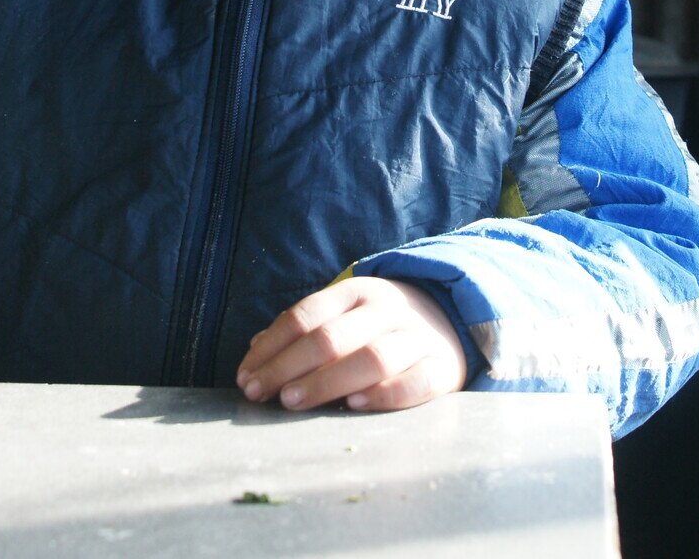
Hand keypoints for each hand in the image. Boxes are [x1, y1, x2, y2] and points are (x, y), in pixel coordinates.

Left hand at [235, 277, 467, 413]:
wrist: (452, 318)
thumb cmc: (380, 324)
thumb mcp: (344, 314)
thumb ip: (304, 330)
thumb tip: (255, 349)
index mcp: (353, 292)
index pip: (303, 316)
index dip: (271, 347)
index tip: (245, 375)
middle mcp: (384, 309)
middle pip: (330, 337)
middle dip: (288, 366)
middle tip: (260, 392)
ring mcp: (415, 337)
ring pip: (369, 358)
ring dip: (326, 382)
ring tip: (293, 401)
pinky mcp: (442, 368)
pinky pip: (415, 382)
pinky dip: (383, 394)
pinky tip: (353, 406)